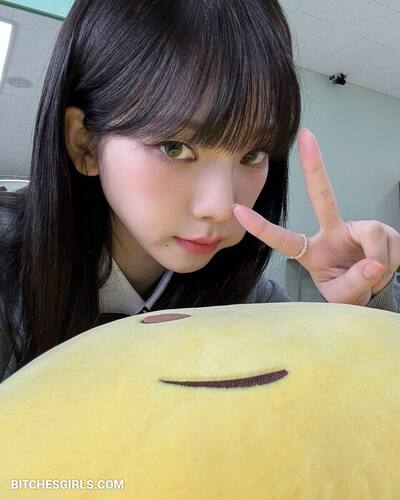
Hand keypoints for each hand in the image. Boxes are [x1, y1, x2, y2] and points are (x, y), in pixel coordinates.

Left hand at [232, 128, 399, 305]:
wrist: (372, 292)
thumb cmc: (347, 291)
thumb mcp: (342, 298)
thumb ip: (354, 283)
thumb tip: (375, 263)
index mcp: (311, 251)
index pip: (284, 239)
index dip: (261, 227)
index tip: (237, 210)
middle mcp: (332, 232)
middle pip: (322, 196)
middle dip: (314, 165)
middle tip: (306, 135)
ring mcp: (356, 228)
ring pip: (373, 234)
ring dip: (382, 261)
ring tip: (377, 276)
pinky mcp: (380, 230)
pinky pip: (392, 243)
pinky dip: (394, 261)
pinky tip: (387, 268)